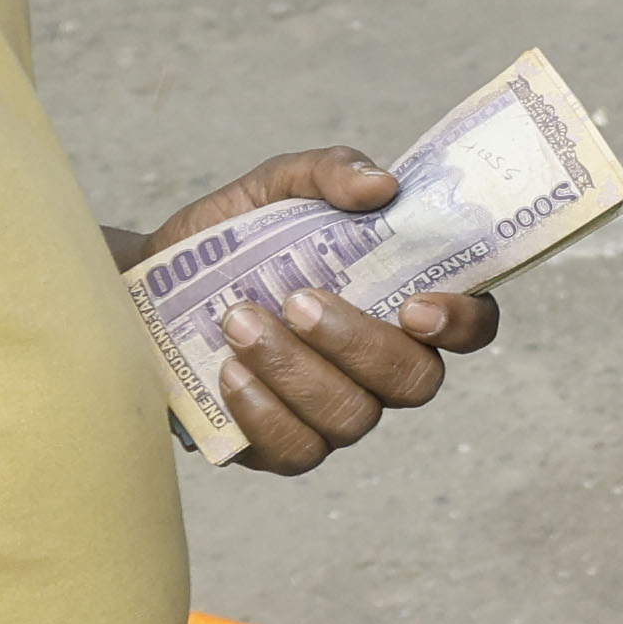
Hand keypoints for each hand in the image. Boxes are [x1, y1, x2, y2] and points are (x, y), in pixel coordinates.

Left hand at [127, 151, 501, 473]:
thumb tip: (380, 185)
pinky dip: (264, 413)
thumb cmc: (235, 239)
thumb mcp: (277, 186)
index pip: (471, 327)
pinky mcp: (285, 444)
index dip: (461, 324)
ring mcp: (338, 411)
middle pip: (415, 381)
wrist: (151, 289)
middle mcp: (383, 366)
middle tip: (297, 300)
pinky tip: (230, 372)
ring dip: (297, 370)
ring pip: (353, 417)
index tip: (415, 304)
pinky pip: (296, 450)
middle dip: (358, 343)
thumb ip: (330, 173)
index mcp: (404, 300)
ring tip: (239, 321)